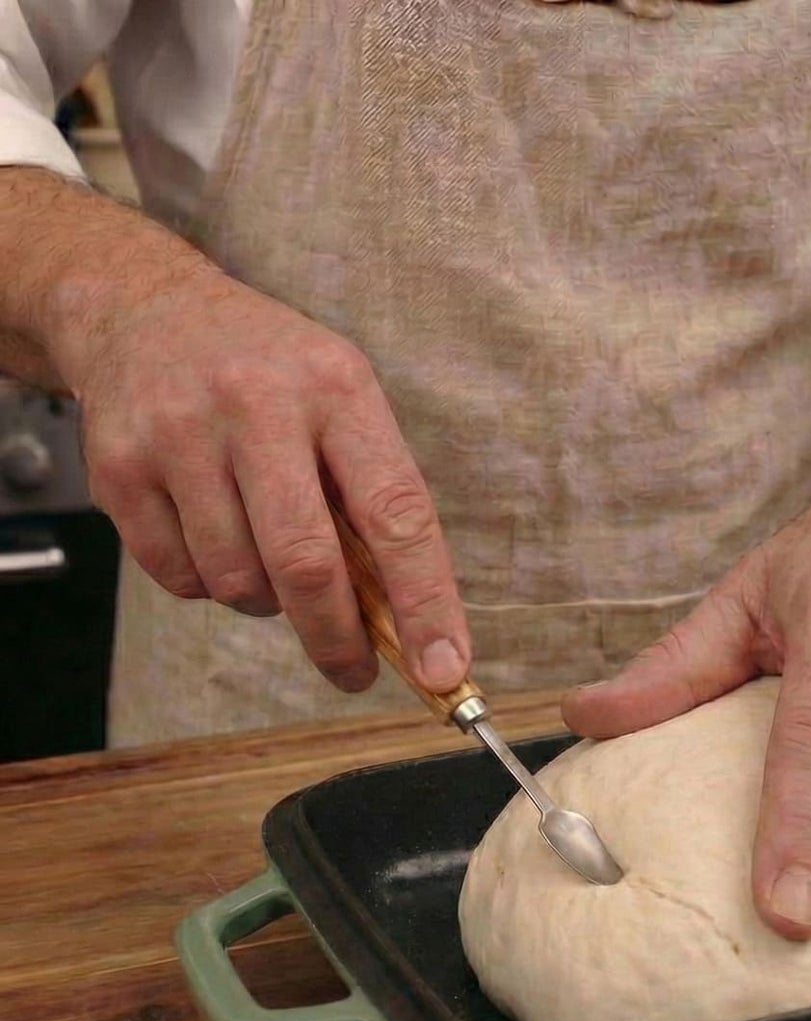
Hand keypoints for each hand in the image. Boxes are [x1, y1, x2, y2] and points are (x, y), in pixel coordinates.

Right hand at [57, 258, 469, 694]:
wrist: (142, 310)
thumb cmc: (272, 378)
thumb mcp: (343, 406)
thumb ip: (376, 502)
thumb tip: (407, 624)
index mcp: (338, 389)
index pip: (397, 514)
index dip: (425, 603)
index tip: (444, 669)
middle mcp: (258, 404)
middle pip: (306, 564)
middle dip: (337, 638)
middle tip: (355, 672)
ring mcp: (179, 433)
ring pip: (238, 581)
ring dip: (267, 601)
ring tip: (267, 556)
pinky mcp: (118, 467)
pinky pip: (180, 578)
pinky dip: (208, 585)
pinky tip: (214, 537)